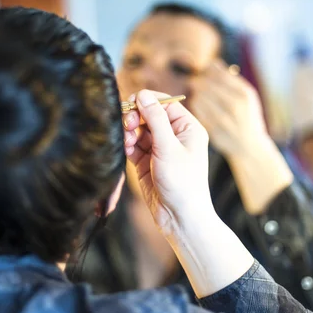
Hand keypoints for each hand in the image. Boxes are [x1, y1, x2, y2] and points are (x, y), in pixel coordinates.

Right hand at [123, 90, 213, 240]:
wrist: (179, 218)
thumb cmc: (183, 183)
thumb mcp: (168, 147)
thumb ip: (155, 119)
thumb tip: (143, 94)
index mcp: (187, 128)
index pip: (165, 103)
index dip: (147, 101)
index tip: (131, 102)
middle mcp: (174, 136)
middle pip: (149, 115)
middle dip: (135, 117)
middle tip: (126, 124)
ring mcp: (159, 149)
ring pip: (138, 130)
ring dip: (129, 131)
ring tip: (126, 140)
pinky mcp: (146, 162)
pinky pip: (133, 145)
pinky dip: (127, 144)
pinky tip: (125, 148)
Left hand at [188, 61, 268, 156]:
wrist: (250, 146)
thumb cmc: (246, 114)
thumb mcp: (246, 95)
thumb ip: (230, 79)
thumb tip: (211, 63)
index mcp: (244, 93)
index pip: (216, 73)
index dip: (206, 71)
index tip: (204, 73)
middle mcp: (235, 105)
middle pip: (204, 84)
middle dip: (197, 82)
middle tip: (196, 84)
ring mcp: (224, 119)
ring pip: (198, 96)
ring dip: (196, 94)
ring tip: (200, 96)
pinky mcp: (213, 130)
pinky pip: (196, 111)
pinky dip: (196, 106)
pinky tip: (200, 107)